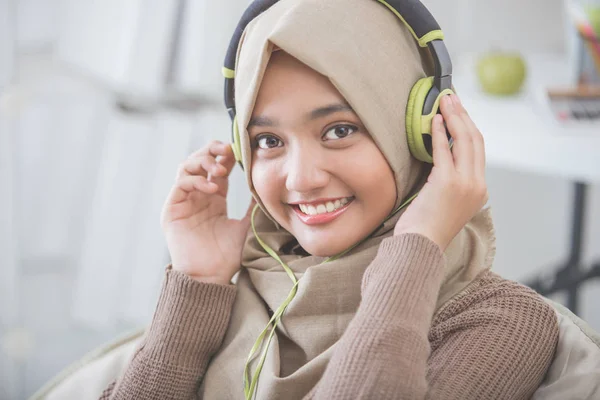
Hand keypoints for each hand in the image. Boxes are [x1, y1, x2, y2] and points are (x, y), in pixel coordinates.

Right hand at [160, 140, 254, 284]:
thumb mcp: (247, 224)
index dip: (227, 155)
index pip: (218, 166)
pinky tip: (213, 187)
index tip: (241, 150)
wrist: (211, 276)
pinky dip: (197, 180)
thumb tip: (268, 186)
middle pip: (199, 160)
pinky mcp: (172, 209)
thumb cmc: (229, 256)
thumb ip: (254, 206)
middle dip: (212, 150)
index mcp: (214, 197)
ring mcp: (183, 200)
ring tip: (221, 169)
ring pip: (186, 166)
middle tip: (228, 149)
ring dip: (203, 162)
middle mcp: (197, 195)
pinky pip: (181, 184)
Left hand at [394, 94, 487, 251]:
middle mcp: (477, 185)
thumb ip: (449, 183)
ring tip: (445, 102)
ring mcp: (465, 183)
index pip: (479, 150)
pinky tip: (435, 120)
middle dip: (464, 116)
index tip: (460, 112)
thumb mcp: (446, 204)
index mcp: (479, 190)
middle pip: (476, 140)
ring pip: (465, 140)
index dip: (470, 127)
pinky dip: (441, 132)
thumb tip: (440, 161)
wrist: (421, 247)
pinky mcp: (448, 182)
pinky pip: (446, 150)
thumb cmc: (426, 229)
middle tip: (453, 99)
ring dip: (454, 117)